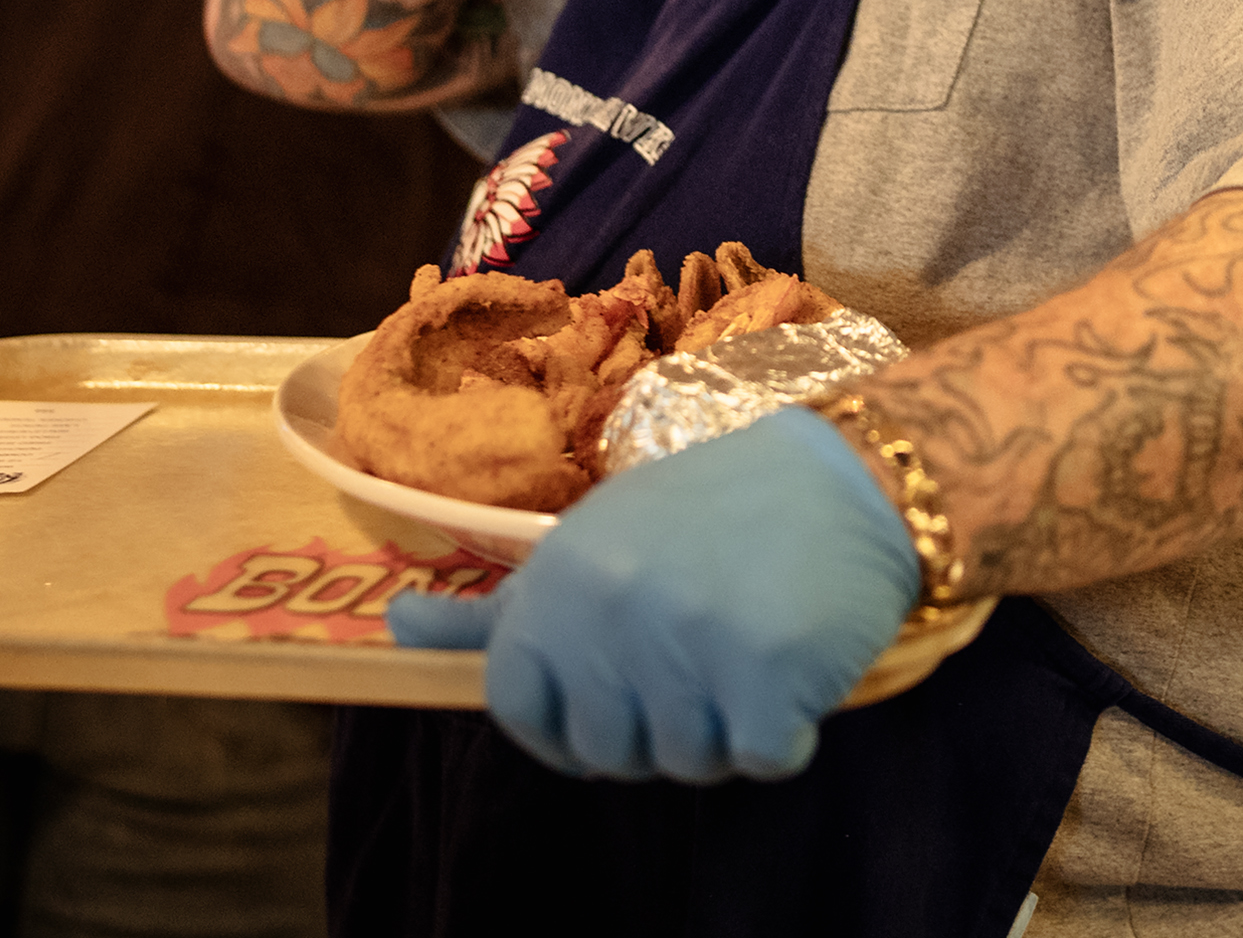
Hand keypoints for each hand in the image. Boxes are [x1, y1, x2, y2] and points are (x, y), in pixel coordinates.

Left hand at [382, 408, 919, 780]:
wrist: (850, 477)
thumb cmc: (716, 512)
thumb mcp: (593, 541)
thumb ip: (499, 608)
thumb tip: (392, 631)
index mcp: (560, 580)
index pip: (519, 707)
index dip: (565, 724)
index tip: (613, 698)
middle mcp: (611, 612)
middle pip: (609, 751)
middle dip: (660, 723)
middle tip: (705, 644)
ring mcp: (689, 646)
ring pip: (688, 764)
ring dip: (727, 727)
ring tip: (751, 637)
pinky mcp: (767, 677)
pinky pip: (763, 760)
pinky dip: (789, 728)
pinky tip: (798, 654)